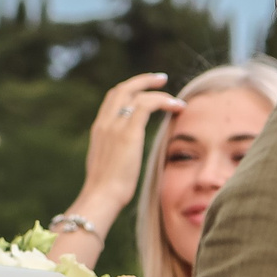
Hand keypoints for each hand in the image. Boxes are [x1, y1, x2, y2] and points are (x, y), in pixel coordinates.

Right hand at [66, 72, 184, 216]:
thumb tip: (124, 156)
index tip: (145, 91)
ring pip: (134, 93)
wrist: (101, 196)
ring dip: (157, 89)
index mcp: (99, 130)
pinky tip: (177, 107)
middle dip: (143, 81)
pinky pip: (147, 105)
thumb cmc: (106, 190)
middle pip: (121, 89)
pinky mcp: (128, 133)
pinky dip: (163, 101)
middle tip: (161, 79)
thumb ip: (114, 153)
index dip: (130, 91)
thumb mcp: (107, 165)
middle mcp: (104, 123)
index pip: (112, 100)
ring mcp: (115, 126)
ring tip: (175, 97)